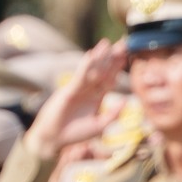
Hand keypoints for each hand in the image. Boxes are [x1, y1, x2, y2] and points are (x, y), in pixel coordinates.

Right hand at [28, 40, 126, 156]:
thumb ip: (113, 114)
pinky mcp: (69, 91)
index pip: (110, 78)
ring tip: (107, 43)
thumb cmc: (76, 134)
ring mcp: (79, 89)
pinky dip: (85, 66)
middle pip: (103, 70)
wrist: (54, 138)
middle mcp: (89, 90)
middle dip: (112, 57)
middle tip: (123, 43)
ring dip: (100, 57)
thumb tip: (126, 101)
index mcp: (97, 97)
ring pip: (92, 70)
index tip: (127, 55)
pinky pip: (79, 77)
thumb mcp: (100, 125)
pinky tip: (91, 55)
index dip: (117, 67)